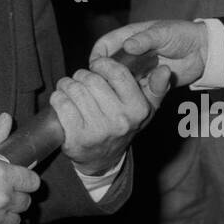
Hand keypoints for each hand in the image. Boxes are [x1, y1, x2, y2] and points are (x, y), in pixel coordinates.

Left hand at [53, 54, 169, 176]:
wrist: (101, 158)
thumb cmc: (121, 125)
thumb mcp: (144, 109)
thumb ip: (156, 87)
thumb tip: (166, 69)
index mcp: (138, 109)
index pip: (118, 73)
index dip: (102, 64)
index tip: (96, 66)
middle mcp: (120, 121)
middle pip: (92, 80)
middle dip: (82, 75)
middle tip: (81, 81)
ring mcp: (98, 131)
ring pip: (74, 90)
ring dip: (67, 85)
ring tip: (70, 89)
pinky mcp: (76, 137)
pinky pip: (62, 104)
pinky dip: (58, 99)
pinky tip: (62, 102)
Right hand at [90, 19, 208, 87]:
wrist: (203, 51)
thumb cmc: (182, 34)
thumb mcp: (163, 33)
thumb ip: (145, 39)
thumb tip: (127, 46)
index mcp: (128, 38)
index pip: (104, 46)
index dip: (98, 56)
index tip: (98, 68)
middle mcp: (130, 56)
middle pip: (109, 68)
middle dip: (108, 77)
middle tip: (114, 84)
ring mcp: (139, 70)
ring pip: (122, 82)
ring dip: (125, 88)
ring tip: (133, 90)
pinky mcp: (149, 83)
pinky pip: (139, 92)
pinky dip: (141, 94)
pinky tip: (148, 90)